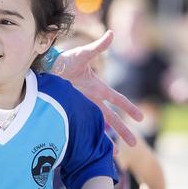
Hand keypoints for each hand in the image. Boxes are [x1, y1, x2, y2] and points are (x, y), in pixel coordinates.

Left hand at [54, 30, 143, 145]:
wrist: (47, 69)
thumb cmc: (66, 60)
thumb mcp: (83, 53)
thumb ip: (98, 46)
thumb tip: (111, 33)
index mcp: (97, 87)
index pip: (117, 99)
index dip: (129, 108)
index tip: (140, 118)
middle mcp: (92, 99)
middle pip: (112, 118)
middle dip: (123, 130)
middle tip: (134, 144)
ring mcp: (82, 106)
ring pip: (98, 126)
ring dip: (107, 139)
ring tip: (115, 155)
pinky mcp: (72, 111)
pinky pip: (82, 126)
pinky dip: (88, 137)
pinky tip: (91, 150)